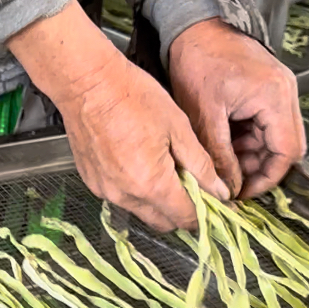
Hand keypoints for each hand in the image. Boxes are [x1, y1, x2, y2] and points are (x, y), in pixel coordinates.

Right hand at [7, 1, 229, 231]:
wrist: (87, 85)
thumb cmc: (134, 97)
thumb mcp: (179, 128)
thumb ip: (202, 166)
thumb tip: (221, 192)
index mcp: (152, 184)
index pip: (185, 218)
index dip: (205, 216)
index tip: (217, 206)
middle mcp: (126, 196)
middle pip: (163, 223)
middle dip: (181, 213)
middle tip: (196, 190)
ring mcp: (106, 192)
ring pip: (141, 211)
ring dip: (158, 202)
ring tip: (167, 172)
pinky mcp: (93, 184)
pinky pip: (122, 199)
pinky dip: (137, 191)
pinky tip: (140, 164)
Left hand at [168, 18, 305, 199]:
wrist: (193, 27)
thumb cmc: (198, 60)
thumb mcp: (205, 116)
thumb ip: (219, 155)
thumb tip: (227, 188)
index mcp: (275, 98)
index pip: (286, 152)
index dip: (267, 179)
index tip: (243, 193)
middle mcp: (283, 94)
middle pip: (283, 147)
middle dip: (257, 170)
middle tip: (229, 183)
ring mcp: (276, 93)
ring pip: (271, 140)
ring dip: (248, 157)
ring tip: (221, 165)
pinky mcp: (264, 93)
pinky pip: (261, 127)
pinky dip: (243, 142)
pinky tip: (223, 147)